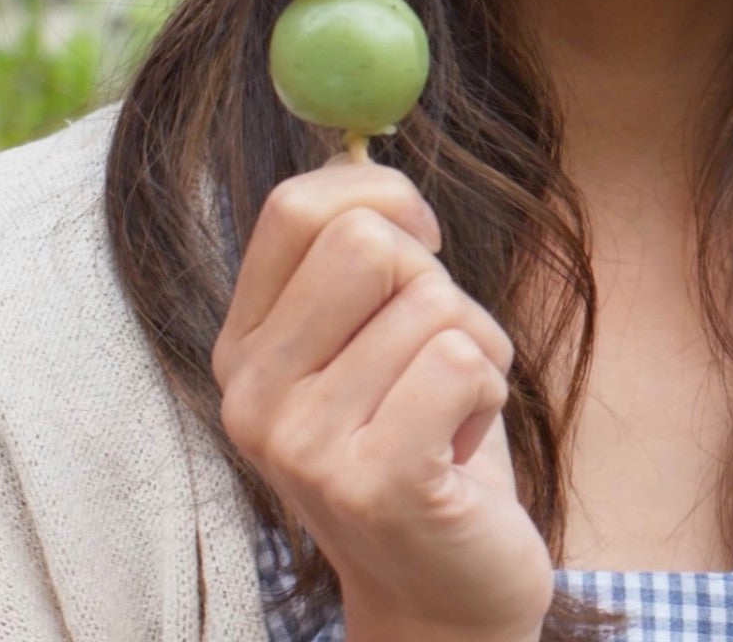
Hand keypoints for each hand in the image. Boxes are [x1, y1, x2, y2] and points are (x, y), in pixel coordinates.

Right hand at [215, 152, 553, 641]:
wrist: (444, 591)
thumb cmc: (427, 444)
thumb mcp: (377, 342)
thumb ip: (360, 258)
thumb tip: (360, 141)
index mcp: (244, 348)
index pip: (298, 206)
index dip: (384, 195)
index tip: (423, 240)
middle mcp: (252, 395)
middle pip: (369, 241)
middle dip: (437, 284)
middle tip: (438, 353)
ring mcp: (303, 444)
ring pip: (433, 303)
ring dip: (475, 350)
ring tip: (449, 415)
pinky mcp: (373, 481)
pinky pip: (462, 361)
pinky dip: (488, 392)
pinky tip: (460, 449)